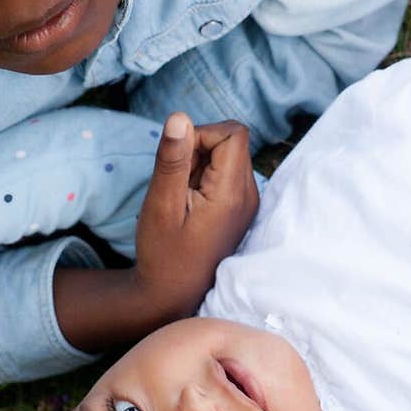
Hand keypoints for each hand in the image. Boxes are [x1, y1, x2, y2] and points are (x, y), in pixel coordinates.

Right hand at [132, 112, 258, 320]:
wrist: (172, 294)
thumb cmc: (163, 253)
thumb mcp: (161, 204)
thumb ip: (172, 159)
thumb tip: (180, 116)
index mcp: (233, 193)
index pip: (233, 133)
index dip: (201, 135)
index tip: (179, 163)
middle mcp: (250, 195)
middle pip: (231, 141)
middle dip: (198, 150)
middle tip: (177, 184)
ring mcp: (247, 202)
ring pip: (226, 156)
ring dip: (199, 165)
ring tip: (182, 197)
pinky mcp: (239, 207)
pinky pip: (224, 173)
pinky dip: (203, 178)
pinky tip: (189, 205)